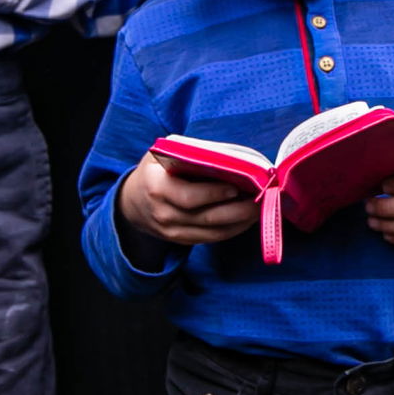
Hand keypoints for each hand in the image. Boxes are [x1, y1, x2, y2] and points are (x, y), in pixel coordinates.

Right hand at [119, 153, 259, 247]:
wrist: (132, 202)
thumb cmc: (154, 171)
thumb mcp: (162, 153)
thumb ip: (189, 153)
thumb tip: (228, 157)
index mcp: (157, 188)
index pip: (189, 197)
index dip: (214, 194)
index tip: (236, 186)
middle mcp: (164, 214)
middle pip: (207, 218)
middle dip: (238, 210)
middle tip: (261, 198)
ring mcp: (172, 232)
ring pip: (213, 233)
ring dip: (240, 222)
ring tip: (260, 209)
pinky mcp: (182, 241)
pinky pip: (211, 239)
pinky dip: (232, 230)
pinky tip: (247, 219)